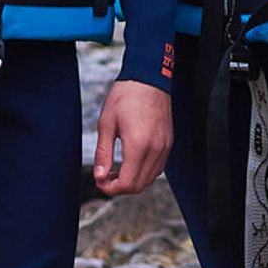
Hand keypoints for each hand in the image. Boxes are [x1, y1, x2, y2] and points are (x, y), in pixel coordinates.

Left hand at [93, 79, 173, 195]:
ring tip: (116, 170)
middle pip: (139, 185)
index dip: (110, 189)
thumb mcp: (106, 124)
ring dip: (132, 181)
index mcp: (138, 145)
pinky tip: (131, 162)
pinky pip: (158, 168)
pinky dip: (144, 172)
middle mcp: (155, 149)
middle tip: (105, 178)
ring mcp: (165, 147)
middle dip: (120, 188)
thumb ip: (103, 154)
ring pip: (150, 179)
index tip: (99, 181)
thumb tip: (100, 176)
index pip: (127, 183)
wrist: (148, 79)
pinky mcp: (169, 142)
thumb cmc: (125, 97)